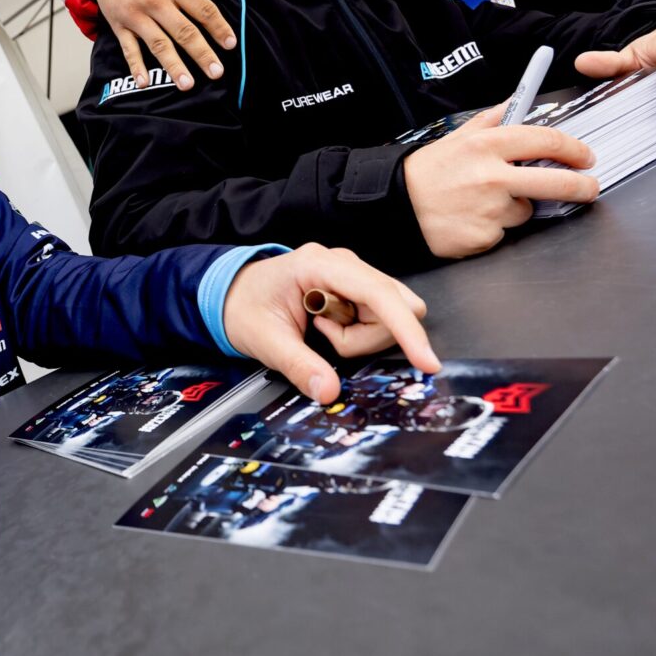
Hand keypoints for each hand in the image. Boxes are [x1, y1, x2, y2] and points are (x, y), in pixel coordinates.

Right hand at [85, 0, 235, 90]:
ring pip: (158, 44)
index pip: (203, 9)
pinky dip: (136, 66)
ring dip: (174, 66)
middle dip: (202, 54)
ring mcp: (136, 15)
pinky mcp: (119, 25)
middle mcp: (155, 1)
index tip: (231, 44)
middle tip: (217, 72)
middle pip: (184, 31)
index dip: (219, 28)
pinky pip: (128, 49)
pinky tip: (145, 82)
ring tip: (188, 85)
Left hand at [223, 243, 438, 403]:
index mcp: (319, 265)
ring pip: (391, 315)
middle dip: (368, 337)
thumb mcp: (264, 340)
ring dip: (362, 337)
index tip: (426, 361)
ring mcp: (352, 274)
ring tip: (320, 332)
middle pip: (395, 306)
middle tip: (324, 338)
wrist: (229, 294)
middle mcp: (343, 263)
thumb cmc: (244, 308)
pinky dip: (360, 334)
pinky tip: (328, 329)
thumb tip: (330, 392)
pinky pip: (379, 318)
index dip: (406, 329)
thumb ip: (298, 365)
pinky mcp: (356, 289)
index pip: (379, 294)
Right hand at [403, 105, 598, 258]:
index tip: (585, 156)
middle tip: (588, 187)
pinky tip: (474, 219)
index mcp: (486, 145)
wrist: (395, 205)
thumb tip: (517, 99)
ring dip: (517, 208)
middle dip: (581, 186)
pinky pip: (505, 232)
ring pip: (527, 211)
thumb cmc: (428, 171)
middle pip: (557, 182)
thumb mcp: (457, 137)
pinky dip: (495, 228)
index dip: (573, 149)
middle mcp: (491, 176)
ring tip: (486, 203)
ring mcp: (489, 209)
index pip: (545, 140)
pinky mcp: (484, 236)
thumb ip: (491, 119)